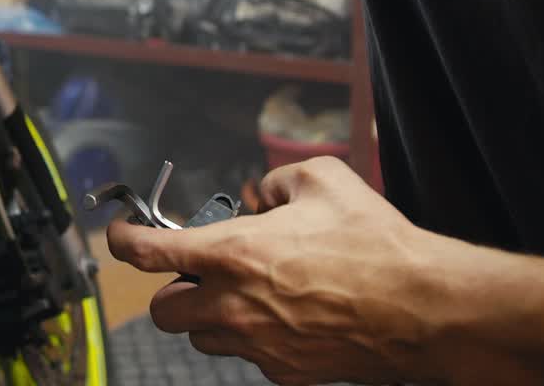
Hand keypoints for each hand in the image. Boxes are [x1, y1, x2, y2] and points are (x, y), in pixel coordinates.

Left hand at [107, 157, 443, 385]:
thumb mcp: (321, 178)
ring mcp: (256, 343)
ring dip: (211, 316)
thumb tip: (262, 195)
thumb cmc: (374, 244)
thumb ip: (276, 180)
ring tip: (250, 294)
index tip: (121, 234)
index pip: (146, 252)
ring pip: (203, 338)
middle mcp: (232, 303)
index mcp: (232, 252)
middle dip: (173, 291)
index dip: (122, 240)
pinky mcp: (283, 371)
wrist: (422, 308)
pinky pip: (248, 356)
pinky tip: (288, 317)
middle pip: (163, 311)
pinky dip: (254, 338)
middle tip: (200, 273)